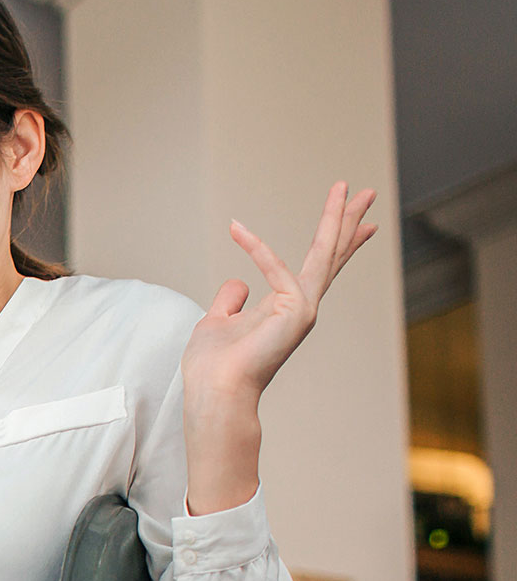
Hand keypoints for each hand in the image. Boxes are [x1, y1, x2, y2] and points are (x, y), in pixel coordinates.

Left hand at [179, 181, 376, 512]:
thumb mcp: (217, 322)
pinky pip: (274, 268)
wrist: (215, 393)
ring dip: (335, 219)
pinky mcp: (294, 312)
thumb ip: (229, 301)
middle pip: (330, 255)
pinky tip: (237, 229)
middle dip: (346, 222)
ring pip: (325, 254)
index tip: (354, 220)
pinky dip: (255, 249)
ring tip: (346, 188)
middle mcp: (300, 306)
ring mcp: (301, 310)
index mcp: (284, 307)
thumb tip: (238, 282)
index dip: (334, 242)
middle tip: (366, 191)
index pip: (314, 267)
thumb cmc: (214, 366)